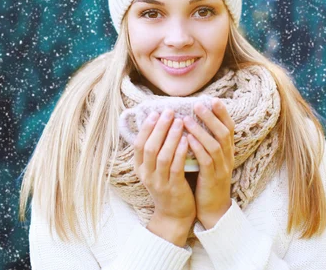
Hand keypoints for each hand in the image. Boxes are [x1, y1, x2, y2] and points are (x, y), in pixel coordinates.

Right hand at [134, 108, 196, 224]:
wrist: (174, 214)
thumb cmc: (168, 184)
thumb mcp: (156, 168)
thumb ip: (156, 150)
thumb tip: (160, 123)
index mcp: (140, 168)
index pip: (139, 144)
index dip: (147, 128)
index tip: (155, 112)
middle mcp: (146, 175)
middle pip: (149, 147)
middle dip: (159, 128)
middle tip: (168, 112)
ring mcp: (159, 182)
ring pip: (162, 156)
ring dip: (170, 137)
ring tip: (179, 121)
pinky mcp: (173, 188)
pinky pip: (176, 167)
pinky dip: (180, 152)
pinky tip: (187, 139)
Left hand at [183, 98, 234, 228]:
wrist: (212, 208)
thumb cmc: (207, 179)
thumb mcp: (210, 159)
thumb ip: (205, 142)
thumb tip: (193, 120)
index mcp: (227, 151)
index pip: (229, 127)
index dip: (222, 113)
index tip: (212, 99)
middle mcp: (228, 157)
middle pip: (224, 132)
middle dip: (211, 117)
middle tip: (198, 105)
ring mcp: (222, 168)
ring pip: (215, 145)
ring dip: (201, 131)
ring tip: (187, 119)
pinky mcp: (213, 179)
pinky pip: (207, 161)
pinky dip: (197, 149)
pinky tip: (187, 140)